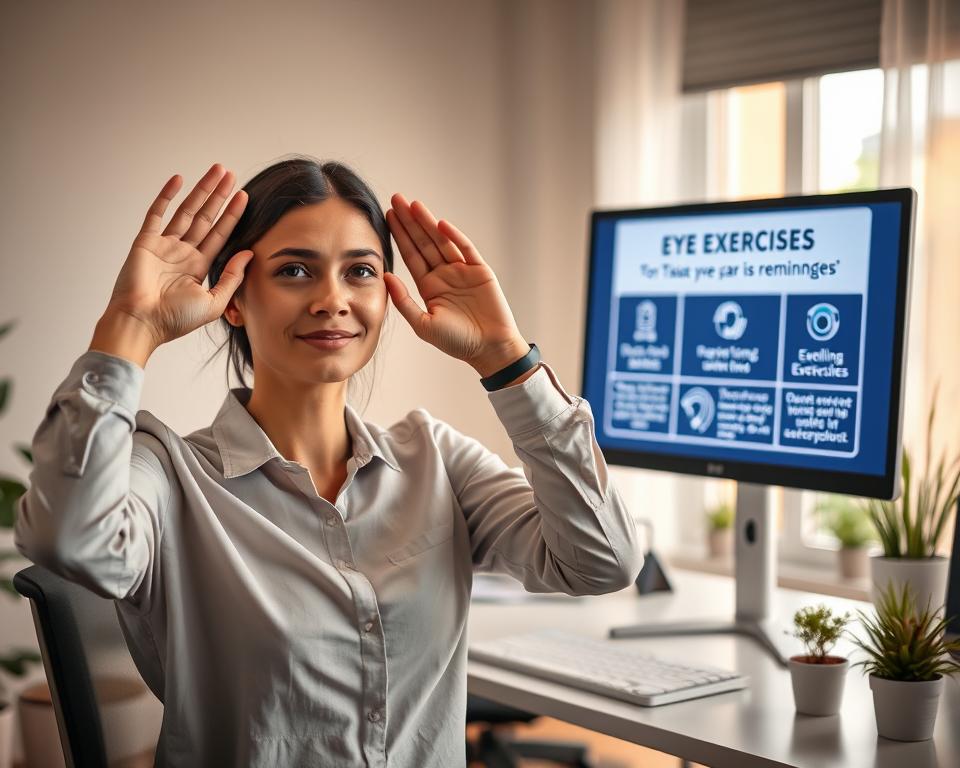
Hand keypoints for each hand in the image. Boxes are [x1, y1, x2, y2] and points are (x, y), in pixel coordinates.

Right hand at [104, 163, 253, 347]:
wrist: (142, 324)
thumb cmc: (175, 320)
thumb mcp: (214, 302)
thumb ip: (232, 278)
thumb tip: (248, 253)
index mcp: (198, 267)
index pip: (219, 234)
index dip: (232, 215)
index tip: (244, 196)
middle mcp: (182, 253)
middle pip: (205, 217)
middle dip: (219, 196)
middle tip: (231, 174)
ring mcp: (163, 246)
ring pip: (186, 211)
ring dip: (201, 190)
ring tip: (216, 171)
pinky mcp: (145, 242)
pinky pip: (156, 213)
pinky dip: (166, 196)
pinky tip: (179, 179)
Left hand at [384, 193, 529, 375]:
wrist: (488, 349)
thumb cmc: (456, 342)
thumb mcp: (423, 324)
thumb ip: (403, 301)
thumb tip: (386, 276)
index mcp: (429, 286)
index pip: (411, 255)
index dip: (400, 236)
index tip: (388, 216)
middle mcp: (444, 274)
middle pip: (424, 242)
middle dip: (410, 221)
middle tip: (396, 199)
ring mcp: (462, 271)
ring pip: (442, 241)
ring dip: (428, 223)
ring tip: (414, 205)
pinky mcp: (480, 271)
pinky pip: (466, 249)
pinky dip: (454, 236)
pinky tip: (440, 224)